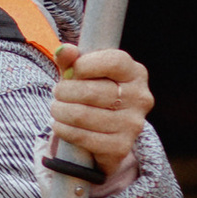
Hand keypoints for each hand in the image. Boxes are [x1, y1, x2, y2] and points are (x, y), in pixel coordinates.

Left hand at [48, 41, 151, 180]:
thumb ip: (72, 60)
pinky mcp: (120, 146)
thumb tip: (64, 51)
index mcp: (135, 73)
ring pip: (82, 115)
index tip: (73, 70)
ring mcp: (133, 124)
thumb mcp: (83, 73)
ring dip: (60, 111)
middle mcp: (140, 98)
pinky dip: (64, 130)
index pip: (114, 62)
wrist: (104, 132)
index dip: (86, 64)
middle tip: (57, 93)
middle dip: (65, 91)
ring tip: (57, 109)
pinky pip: (82, 137)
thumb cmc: (93, 92)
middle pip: (92, 91)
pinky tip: (60, 125)